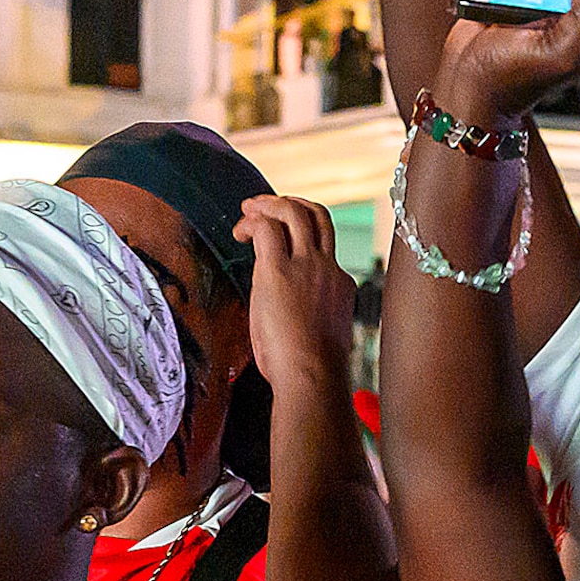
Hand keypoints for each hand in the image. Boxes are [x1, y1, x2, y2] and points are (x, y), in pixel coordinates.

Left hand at [235, 194, 353, 394]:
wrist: (313, 376)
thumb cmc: (313, 369)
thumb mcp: (322, 335)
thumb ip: (313, 316)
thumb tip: (295, 320)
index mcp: (340, 285)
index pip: (323, 247)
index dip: (299, 237)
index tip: (282, 243)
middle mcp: (328, 268)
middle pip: (318, 216)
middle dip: (289, 204)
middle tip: (264, 208)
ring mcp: (307, 266)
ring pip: (294, 212)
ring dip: (268, 204)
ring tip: (248, 211)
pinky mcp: (278, 270)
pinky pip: (266, 228)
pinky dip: (250, 223)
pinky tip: (239, 234)